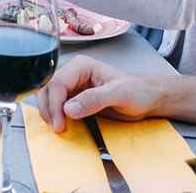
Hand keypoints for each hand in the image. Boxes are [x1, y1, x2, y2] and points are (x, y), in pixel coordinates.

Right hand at [37, 56, 163, 132]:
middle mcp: (72, 74)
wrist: (147, 99)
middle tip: (57, 128)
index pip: (57, 83)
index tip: (60, 124)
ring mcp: (71, 86)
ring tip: (58, 128)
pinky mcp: (72, 98)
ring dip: (48, 113)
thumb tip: (68, 110)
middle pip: (47, 89)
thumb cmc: (138, 92)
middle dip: (48, 109)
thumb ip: (95, 99)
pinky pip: (55, 105)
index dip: (55, 104)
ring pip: (47, 97)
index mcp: (80, 66)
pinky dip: (54, 115)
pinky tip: (61, 124)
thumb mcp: (120, 94)